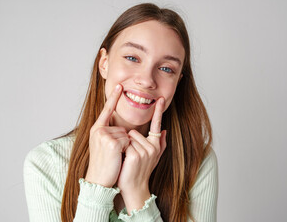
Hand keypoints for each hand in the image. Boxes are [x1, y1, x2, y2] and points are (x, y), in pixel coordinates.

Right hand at [85, 84, 129, 187]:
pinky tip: (117, 156)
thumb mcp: (103, 146)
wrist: (98, 179)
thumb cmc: (104, 164)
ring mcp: (104, 135)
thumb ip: (111, 134)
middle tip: (113, 153)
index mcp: (97, 129)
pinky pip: (127, 141)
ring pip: (126, 134)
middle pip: (123, 128)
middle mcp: (98, 130)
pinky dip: (126, 149)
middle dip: (123, 140)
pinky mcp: (112, 142)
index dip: (113, 97)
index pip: (107, 110)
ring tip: (114, 156)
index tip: (119, 85)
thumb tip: (126, 130)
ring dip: (125, 146)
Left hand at [117, 97, 166, 211]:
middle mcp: (153, 147)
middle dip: (129, 141)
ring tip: (127, 159)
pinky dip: (122, 150)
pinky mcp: (135, 155)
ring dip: (125, 146)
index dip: (159, 111)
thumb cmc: (141, 171)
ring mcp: (145, 151)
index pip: (157, 125)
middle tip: (130, 156)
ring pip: (129, 137)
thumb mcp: (154, 158)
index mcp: (156, 145)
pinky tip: (124, 161)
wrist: (134, 187)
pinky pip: (125, 144)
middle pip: (135, 132)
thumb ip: (160, 144)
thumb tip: (165, 131)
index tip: (161, 99)